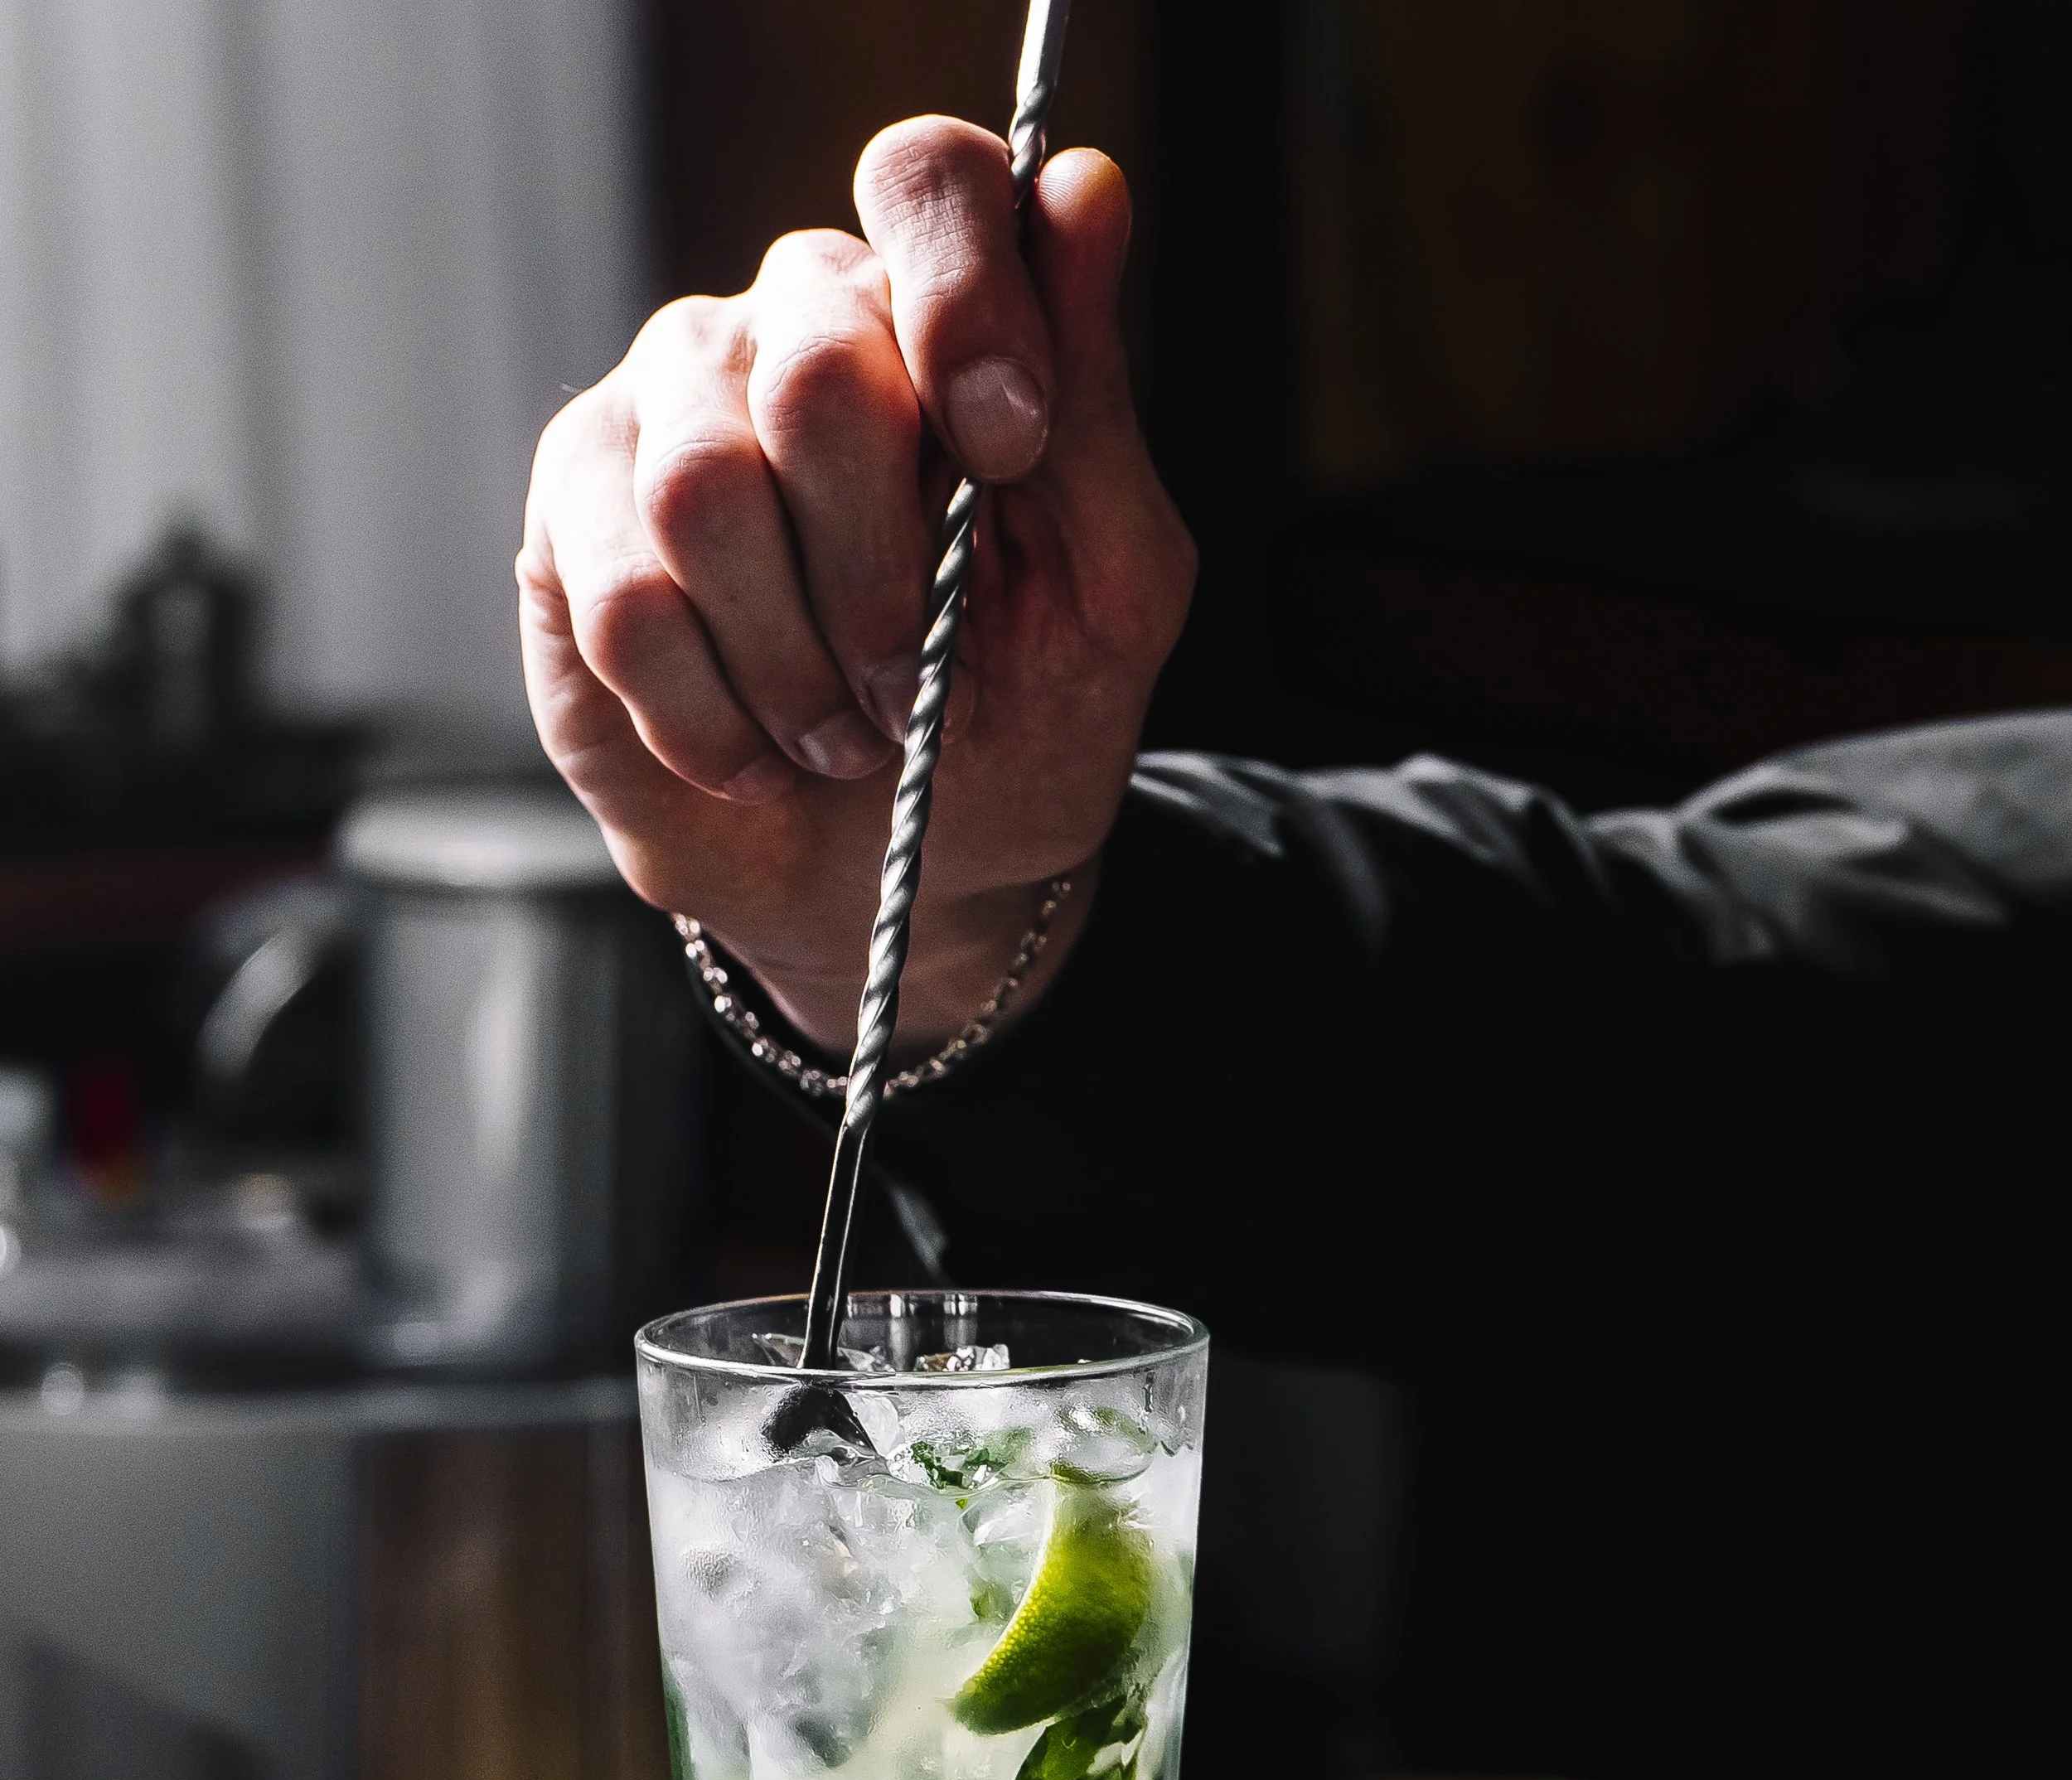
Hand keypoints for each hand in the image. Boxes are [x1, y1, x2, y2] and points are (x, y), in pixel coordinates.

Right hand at [517, 119, 1193, 1057]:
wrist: (888, 880)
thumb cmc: (1011, 726)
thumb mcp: (1110, 591)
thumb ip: (1094, 406)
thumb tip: (1084, 188)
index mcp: (933, 311)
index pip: (931, 183)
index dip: (967, 305)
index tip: (1010, 449)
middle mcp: (789, 322)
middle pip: (816, 368)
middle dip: (883, 575)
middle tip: (909, 678)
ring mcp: (664, 408)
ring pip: (704, 493)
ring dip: (795, 664)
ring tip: (836, 730)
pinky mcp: (570, 518)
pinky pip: (624, 600)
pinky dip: (711, 716)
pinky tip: (752, 751)